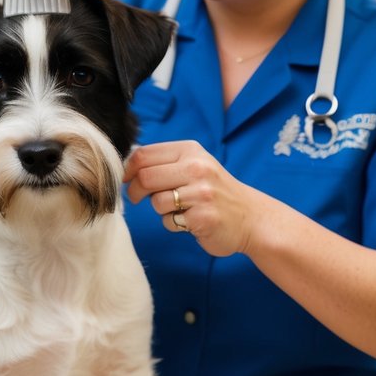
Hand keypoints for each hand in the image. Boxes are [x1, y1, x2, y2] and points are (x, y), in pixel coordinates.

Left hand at [124, 141, 259, 257]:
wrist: (250, 216)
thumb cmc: (213, 190)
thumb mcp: (194, 164)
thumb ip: (164, 162)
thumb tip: (126, 163)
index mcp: (190, 151)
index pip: (144, 155)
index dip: (127, 170)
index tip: (125, 180)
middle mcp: (197, 168)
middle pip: (145, 178)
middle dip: (135, 192)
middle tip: (139, 198)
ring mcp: (201, 193)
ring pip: (156, 202)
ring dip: (160, 210)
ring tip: (178, 209)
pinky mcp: (203, 217)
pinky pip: (169, 222)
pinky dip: (173, 224)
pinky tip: (189, 220)